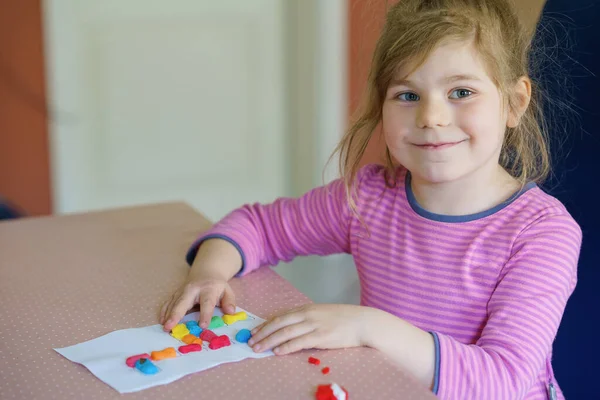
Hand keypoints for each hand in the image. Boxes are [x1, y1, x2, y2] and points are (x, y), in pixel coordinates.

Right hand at [160, 277, 235, 330]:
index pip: (206, 302)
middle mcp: (193, 289)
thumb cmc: (217, 287)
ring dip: (168, 315)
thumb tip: (230, 312)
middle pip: (183, 301)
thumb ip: (229, 302)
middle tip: (170, 326)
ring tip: (164, 327)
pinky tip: (162, 321)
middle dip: (176, 314)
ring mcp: (182, 291)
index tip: (202, 326)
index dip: (205, 314)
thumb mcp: (227, 291)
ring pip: (173, 303)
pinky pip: (168, 302)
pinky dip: (164, 311)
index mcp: (208, 289)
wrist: (205, 274)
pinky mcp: (176, 294)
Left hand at [248, 304, 371, 354]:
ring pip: (286, 333)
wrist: (363, 322)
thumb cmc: (345, 319)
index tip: (255, 331)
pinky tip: (277, 351)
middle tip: (251, 341)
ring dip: (269, 341)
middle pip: (279, 323)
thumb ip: (307, 319)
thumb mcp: (322, 313)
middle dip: (263, 332)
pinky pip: (299, 342)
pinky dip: (286, 346)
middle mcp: (308, 314)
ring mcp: (314, 325)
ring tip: (258, 348)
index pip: (281, 316)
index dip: (266, 324)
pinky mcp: (321, 336)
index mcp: (307, 308)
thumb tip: (291, 327)